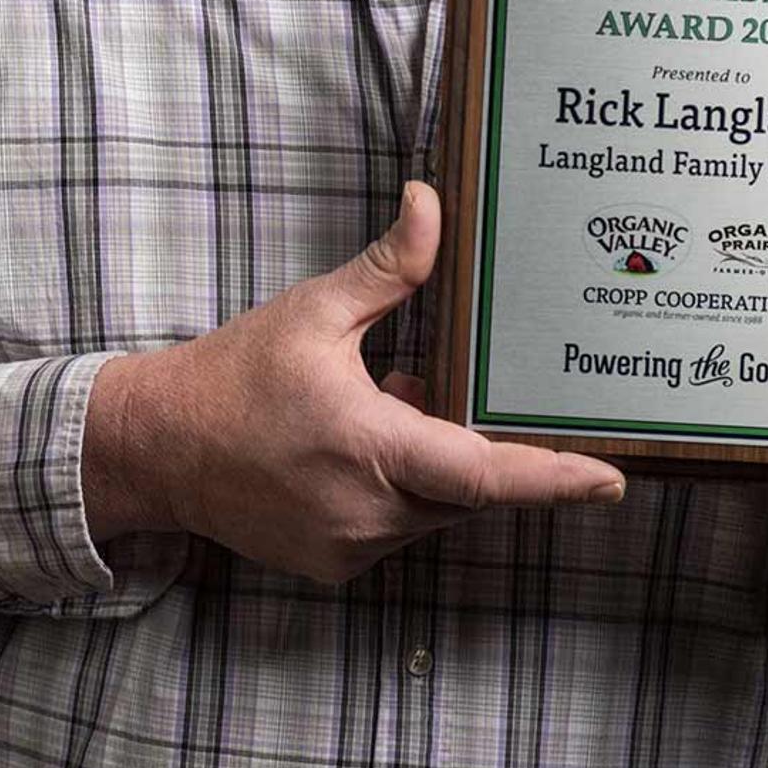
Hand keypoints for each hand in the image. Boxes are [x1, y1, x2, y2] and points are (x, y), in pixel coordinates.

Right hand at [87, 182, 627, 582]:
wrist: (157, 447)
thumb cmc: (234, 376)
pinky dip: (401, 490)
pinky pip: (398, 526)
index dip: (553, 478)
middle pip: (467, 490)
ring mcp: (349, 547)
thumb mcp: (314, 312)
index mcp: (367, 447)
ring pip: (436, 510)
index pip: (486, 475)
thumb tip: (433, 204)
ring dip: (435, 464)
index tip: (610, 479)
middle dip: (479, 445)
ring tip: (386, 404)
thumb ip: (388, 267)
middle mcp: (366, 511)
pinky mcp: (334, 564)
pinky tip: (361, 444)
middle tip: (449, 394)